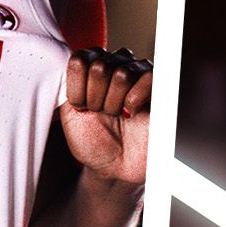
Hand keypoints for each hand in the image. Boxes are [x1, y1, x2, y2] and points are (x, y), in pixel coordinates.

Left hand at [58, 47, 152, 185]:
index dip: (78, 91)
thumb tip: (76, 58)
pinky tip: (133, 114)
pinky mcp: (158, 85)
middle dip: (96, 99)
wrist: (115, 167)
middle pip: (100, 67)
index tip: (81, 108)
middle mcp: (115, 64)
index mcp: (90, 65)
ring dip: (115, 103)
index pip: (80, 60)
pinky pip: (148, 78)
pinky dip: (135, 101)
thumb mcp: (68, 112)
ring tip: (117, 115)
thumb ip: (67, 83)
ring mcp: (137, 72)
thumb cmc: (92, 140)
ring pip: (122, 74)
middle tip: (102, 114)